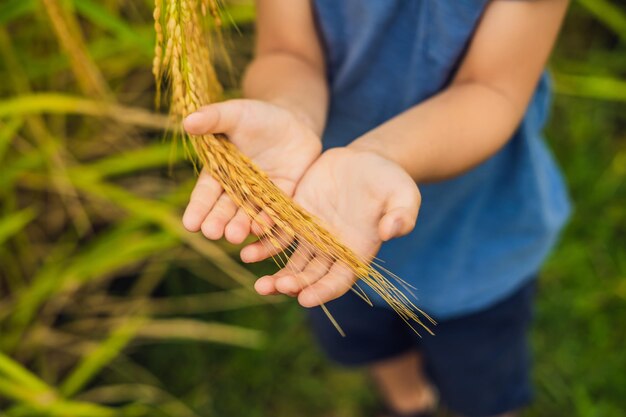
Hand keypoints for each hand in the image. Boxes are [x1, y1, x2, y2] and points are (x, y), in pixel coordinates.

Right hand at [182, 99, 321, 243]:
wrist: (294, 121)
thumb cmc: (257, 116)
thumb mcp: (235, 114)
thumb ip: (213, 118)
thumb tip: (187, 121)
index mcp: (220, 172)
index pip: (205, 194)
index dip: (198, 209)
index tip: (190, 224)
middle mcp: (238, 190)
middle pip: (226, 209)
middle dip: (218, 222)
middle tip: (212, 233)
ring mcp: (261, 196)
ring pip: (249, 215)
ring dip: (242, 227)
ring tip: (235, 237)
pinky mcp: (285, 196)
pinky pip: (277, 211)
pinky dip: (270, 221)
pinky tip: (263, 229)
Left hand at [242, 147, 420, 306]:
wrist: (366, 161)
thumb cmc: (390, 181)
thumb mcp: (403, 194)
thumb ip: (402, 214)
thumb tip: (392, 230)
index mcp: (356, 252)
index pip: (338, 281)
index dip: (322, 292)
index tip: (305, 299)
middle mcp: (331, 250)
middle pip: (308, 276)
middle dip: (290, 284)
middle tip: (271, 287)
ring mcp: (311, 234)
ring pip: (289, 260)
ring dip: (271, 269)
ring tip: (252, 268)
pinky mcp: (296, 215)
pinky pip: (278, 232)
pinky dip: (263, 241)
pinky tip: (247, 244)